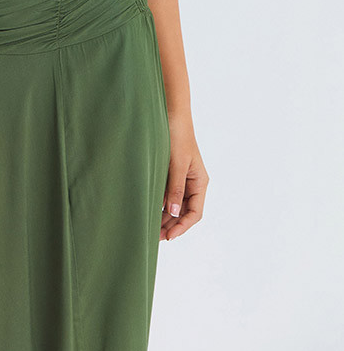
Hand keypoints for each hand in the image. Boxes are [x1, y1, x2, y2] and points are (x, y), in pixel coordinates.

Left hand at [160, 114, 208, 241]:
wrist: (171, 113)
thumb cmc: (177, 135)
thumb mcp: (177, 163)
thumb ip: (175, 188)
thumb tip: (172, 212)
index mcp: (200, 182)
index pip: (195, 212)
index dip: (182, 226)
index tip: (169, 236)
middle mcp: (192, 183)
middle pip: (184, 212)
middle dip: (172, 225)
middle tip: (155, 237)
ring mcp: (182, 179)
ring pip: (175, 205)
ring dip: (165, 217)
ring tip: (151, 229)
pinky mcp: (171, 173)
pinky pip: (168, 194)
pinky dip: (160, 204)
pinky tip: (150, 210)